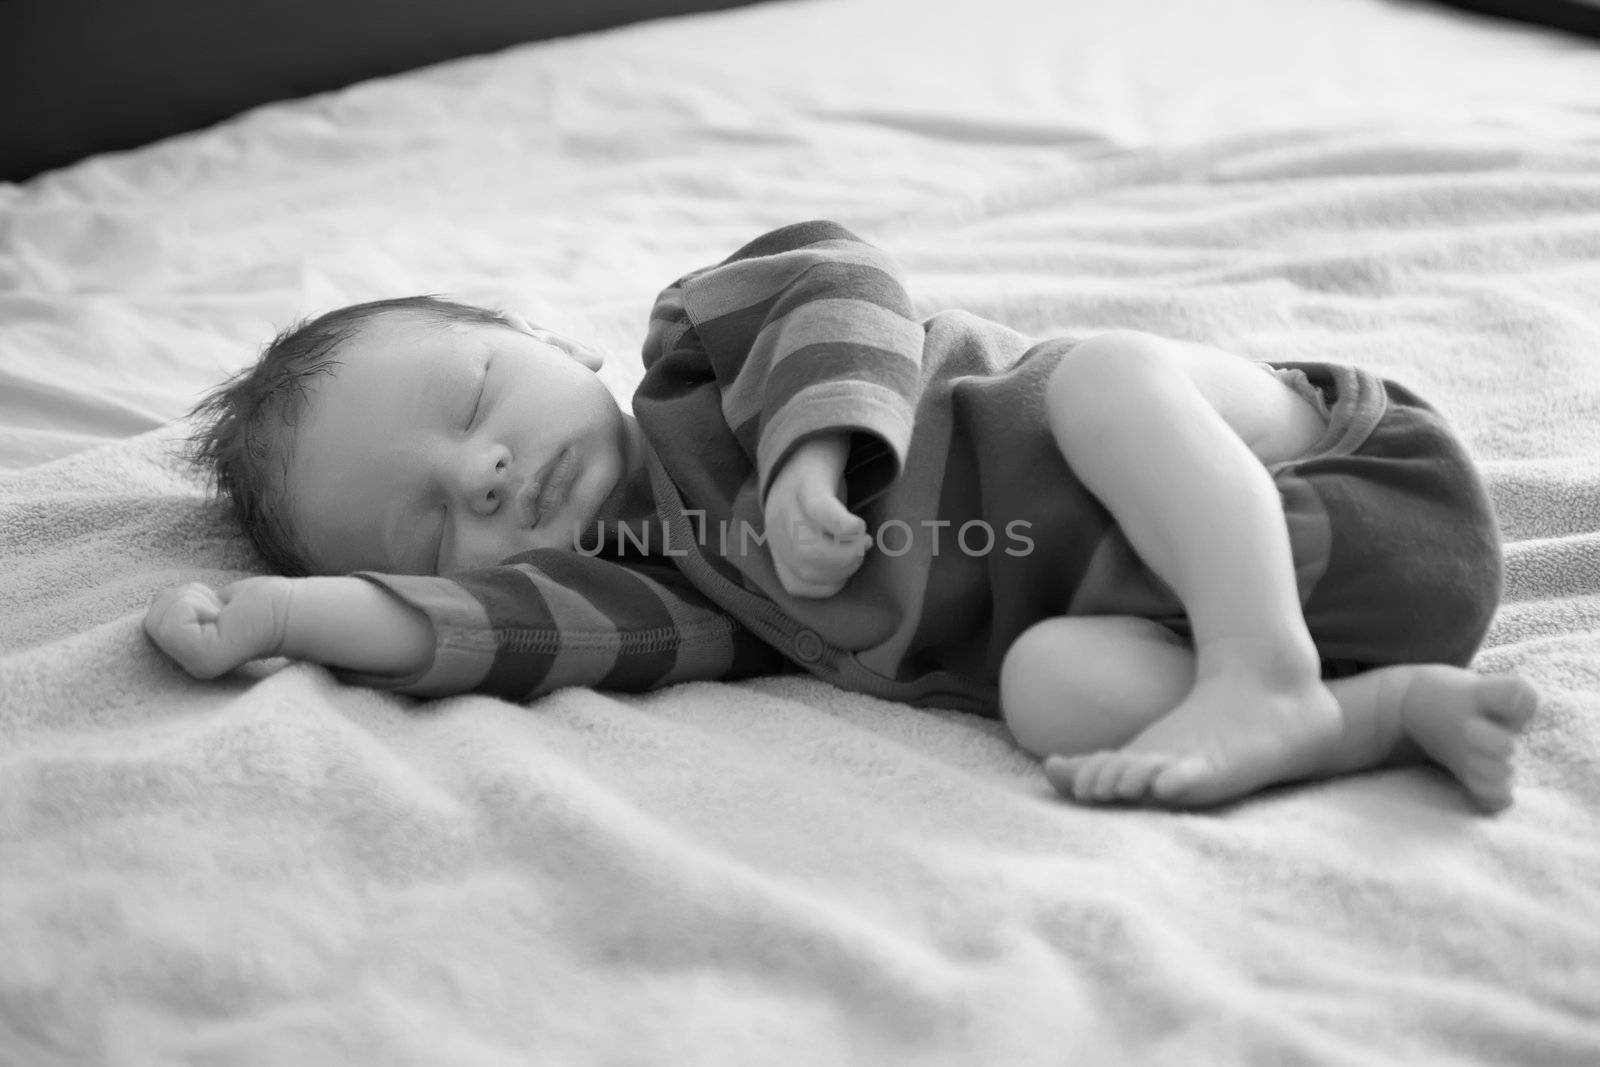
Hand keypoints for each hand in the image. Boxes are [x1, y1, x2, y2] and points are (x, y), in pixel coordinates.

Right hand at [142, 577, 292, 678]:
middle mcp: (182, 672)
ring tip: (220, 615)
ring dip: (192, 600)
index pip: (146, 624)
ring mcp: (191, 668)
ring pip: (159, 618)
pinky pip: (174, 620)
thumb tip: (156, 603)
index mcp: (179, 662)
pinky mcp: (202, 659)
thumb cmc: (243, 608)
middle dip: (182, 601)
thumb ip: (172, 613)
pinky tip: (222, 616)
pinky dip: (196, 603)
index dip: (175, 605)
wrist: (284, 613)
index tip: (207, 612)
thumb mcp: (195, 608)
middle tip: (215, 612)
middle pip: (150, 619)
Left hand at [764, 437, 870, 598]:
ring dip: (846, 554)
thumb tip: (846, 570)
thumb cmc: (820, 487)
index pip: (795, 585)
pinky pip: (822, 514)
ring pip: (809, 550)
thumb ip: (820, 549)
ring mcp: (787, 504)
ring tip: (863, 540)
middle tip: (861, 552)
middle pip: (805, 570)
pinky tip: (859, 525)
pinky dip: (845, 528)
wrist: (812, 435)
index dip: (829, 586)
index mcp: (777, 540)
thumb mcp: (812, 524)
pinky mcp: (806, 483)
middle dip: (842, 571)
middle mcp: (775, 525)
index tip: (849, 570)